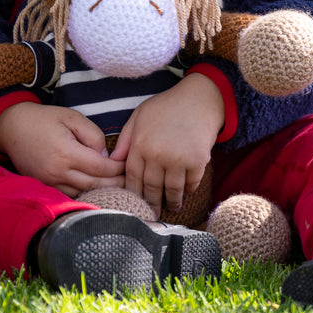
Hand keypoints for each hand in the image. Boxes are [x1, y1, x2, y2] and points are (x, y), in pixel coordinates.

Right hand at [0, 102, 124, 195]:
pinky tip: (97, 191)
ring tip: (118, 188)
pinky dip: (85, 194)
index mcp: (66, 153)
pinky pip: (69, 195)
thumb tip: (105, 155)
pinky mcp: (44, 187)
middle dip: (115, 184)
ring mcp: (49, 183)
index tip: (128, 164)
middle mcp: (57, 172)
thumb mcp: (72, 117)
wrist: (12, 128)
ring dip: (102, 192)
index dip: (118, 168)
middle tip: (131, 181)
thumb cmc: (44, 119)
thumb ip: (93, 135)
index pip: (100, 167)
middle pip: (94, 185)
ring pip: (83, 194)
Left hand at [111, 73, 225, 212]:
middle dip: (151, 203)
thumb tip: (112, 162)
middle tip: (152, 213)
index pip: (132, 177)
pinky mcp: (197, 162)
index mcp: (140, 144)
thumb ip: (125, 138)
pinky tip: (186, 193)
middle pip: (151, 188)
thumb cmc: (167, 106)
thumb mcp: (140, 115)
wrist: (199, 99)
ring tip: (171, 208)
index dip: (133, 193)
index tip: (134, 202)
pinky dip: (188, 191)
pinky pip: (191, 183)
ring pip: (171, 190)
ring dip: (171, 202)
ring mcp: (177, 159)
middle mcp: (157, 155)